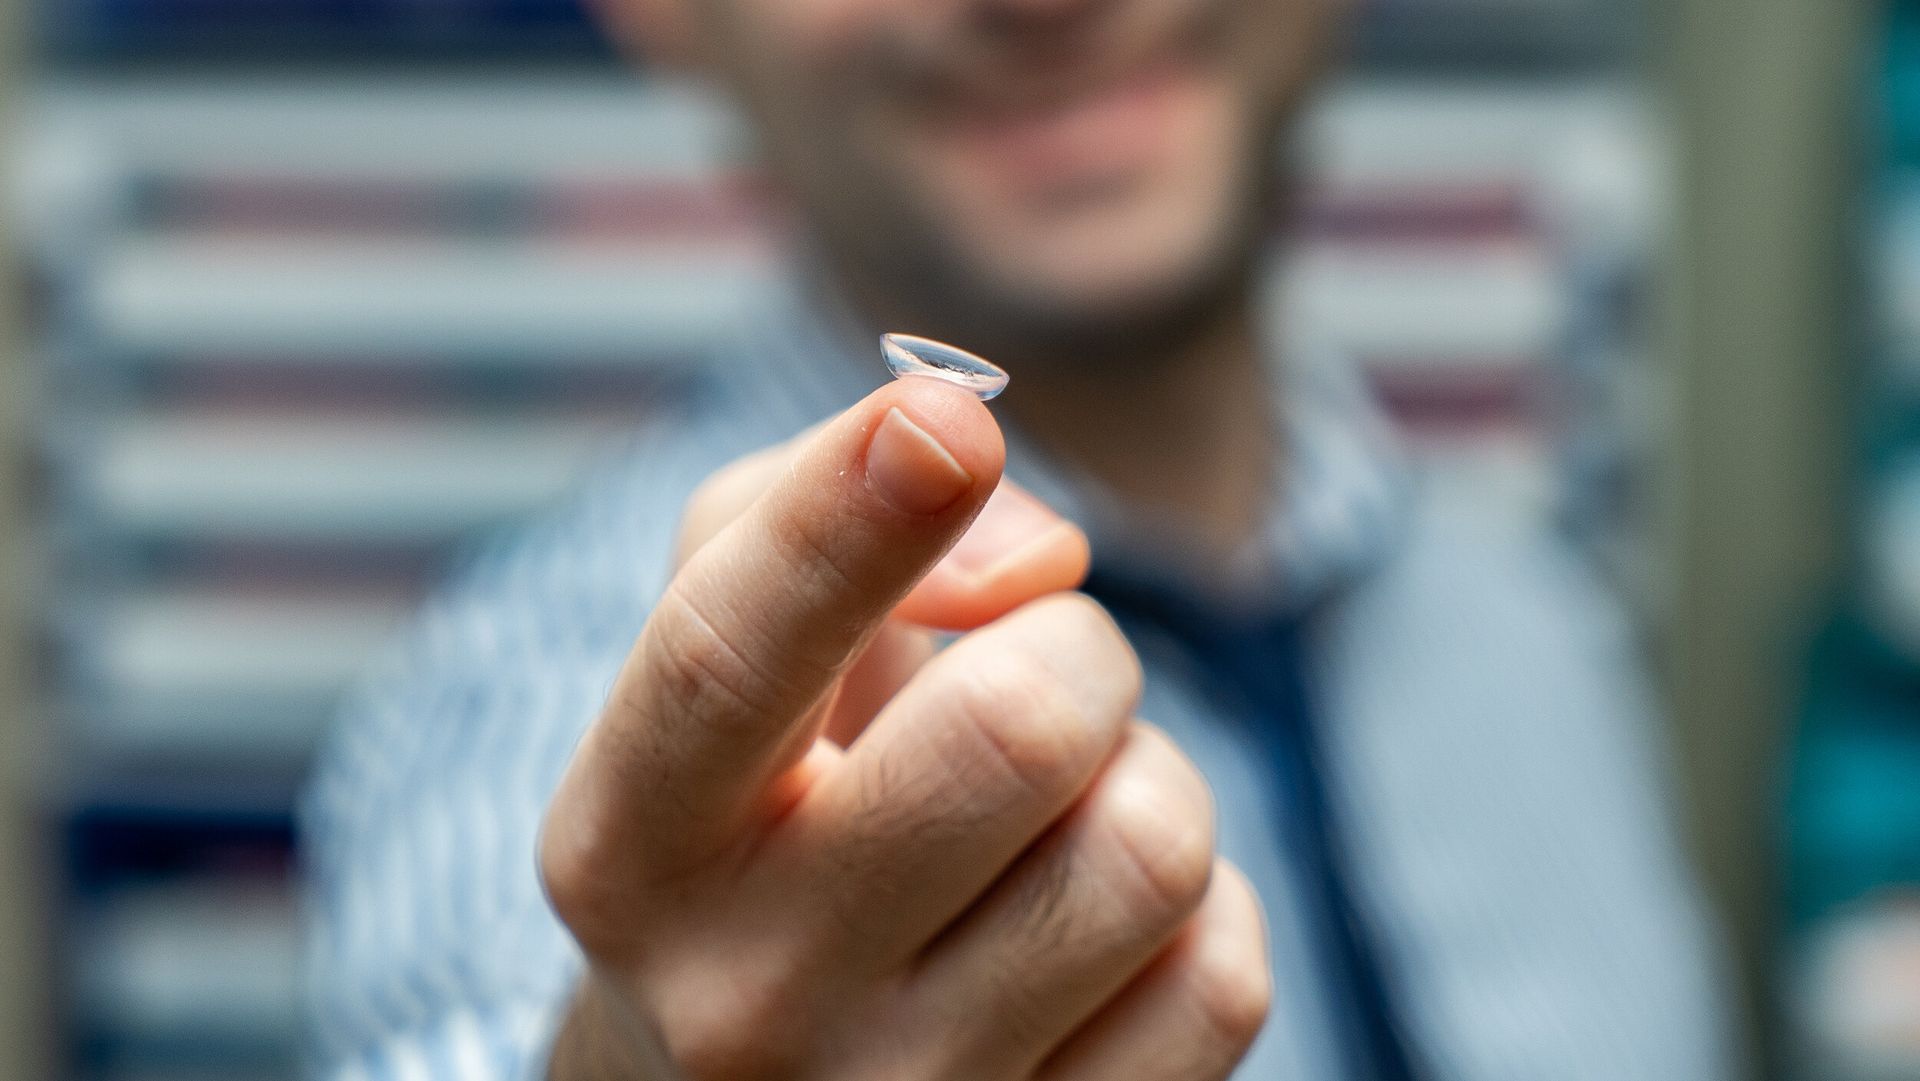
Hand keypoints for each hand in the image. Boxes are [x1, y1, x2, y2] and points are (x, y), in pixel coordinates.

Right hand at [539, 378, 1271, 1079]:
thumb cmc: (753, 813)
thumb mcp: (725, 643)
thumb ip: (823, 507)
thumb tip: (1037, 558)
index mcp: (628, 847)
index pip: (728, 664)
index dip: (843, 521)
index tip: (945, 424)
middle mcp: (743, 1003)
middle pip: (1018, 730)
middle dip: (1070, 648)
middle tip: (1035, 675)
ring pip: (1149, 850)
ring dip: (1142, 781)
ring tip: (1056, 818)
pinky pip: (1221, 976)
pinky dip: (1195, 909)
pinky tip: (1099, 928)